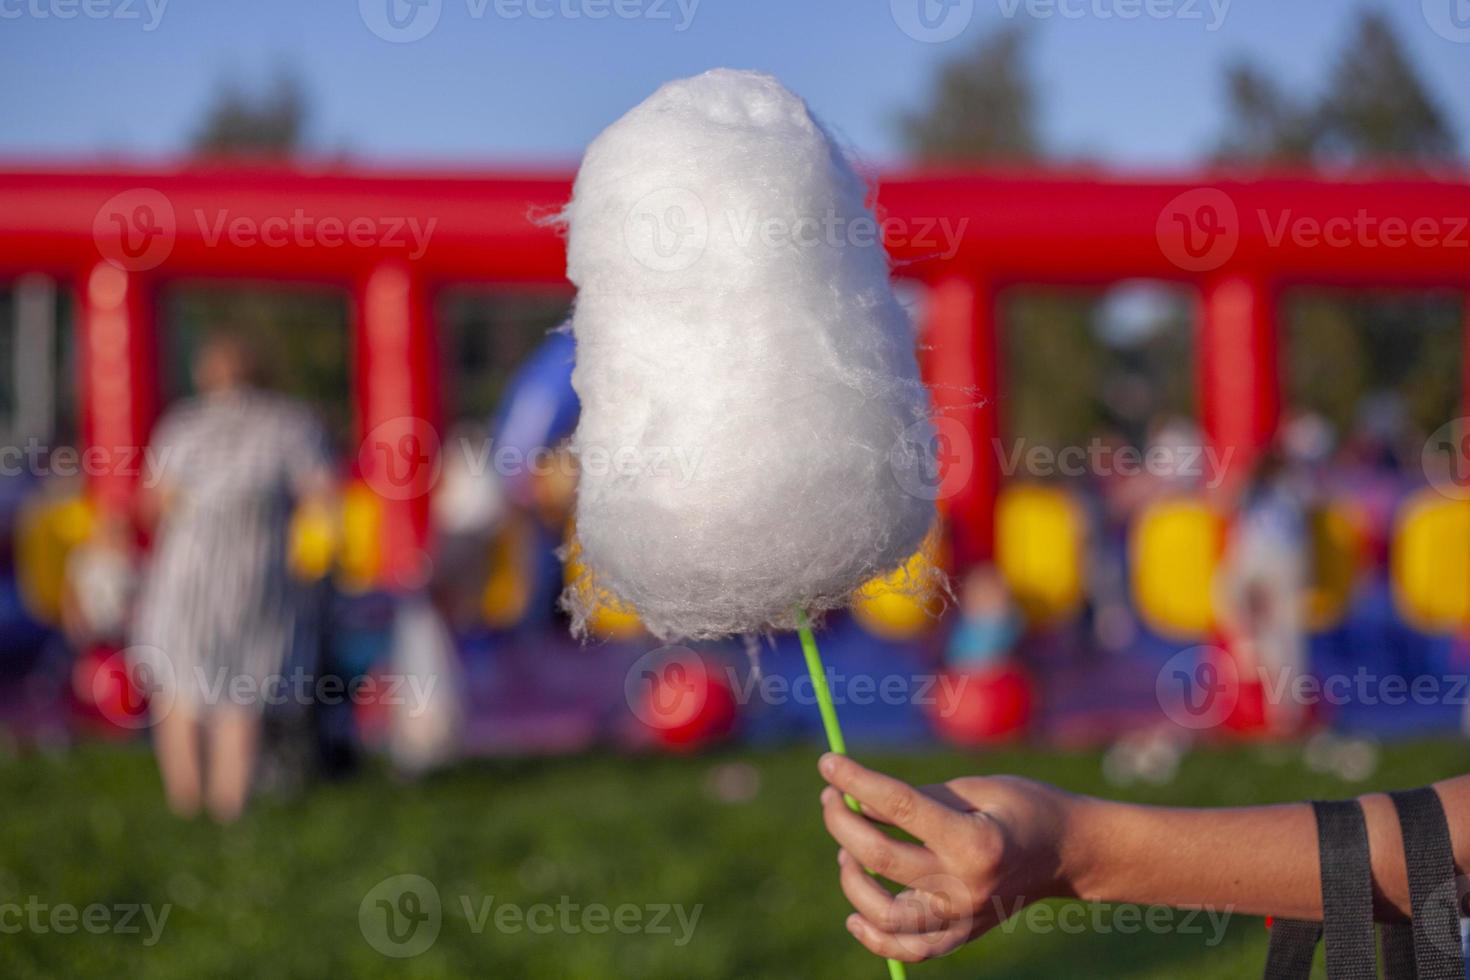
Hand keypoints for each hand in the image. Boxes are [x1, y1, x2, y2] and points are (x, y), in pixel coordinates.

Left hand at [818, 753, 1081, 962]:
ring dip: (850, 879)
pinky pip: (906, 949)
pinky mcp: (960, 935)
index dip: (856, 781)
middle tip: (830, 797)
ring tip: (847, 850)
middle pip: (880, 858)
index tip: (827, 762)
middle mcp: (966, 886)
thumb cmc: (1021, 807)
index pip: (898, 806)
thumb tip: (856, 799)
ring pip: (883, 913)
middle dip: (841, 822)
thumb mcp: (973, 788)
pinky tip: (855, 913)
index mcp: (975, 841)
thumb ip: (915, 797)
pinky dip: (874, 936)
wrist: (1068, 853)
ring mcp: (962, 918)